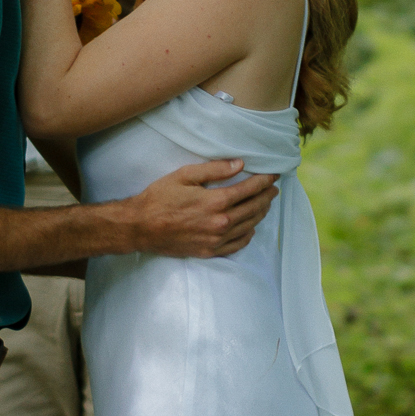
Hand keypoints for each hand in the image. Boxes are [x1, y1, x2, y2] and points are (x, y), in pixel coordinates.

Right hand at [126, 158, 277, 257]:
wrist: (140, 227)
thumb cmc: (159, 198)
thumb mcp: (184, 175)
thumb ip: (214, 169)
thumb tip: (240, 164)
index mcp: (215, 202)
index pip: (249, 190)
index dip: (264, 181)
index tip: (273, 175)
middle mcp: (220, 223)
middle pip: (253, 208)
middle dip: (266, 196)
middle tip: (274, 189)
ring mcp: (216, 240)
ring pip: (249, 226)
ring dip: (261, 214)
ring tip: (265, 204)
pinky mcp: (209, 252)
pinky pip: (237, 245)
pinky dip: (248, 235)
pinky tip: (251, 228)